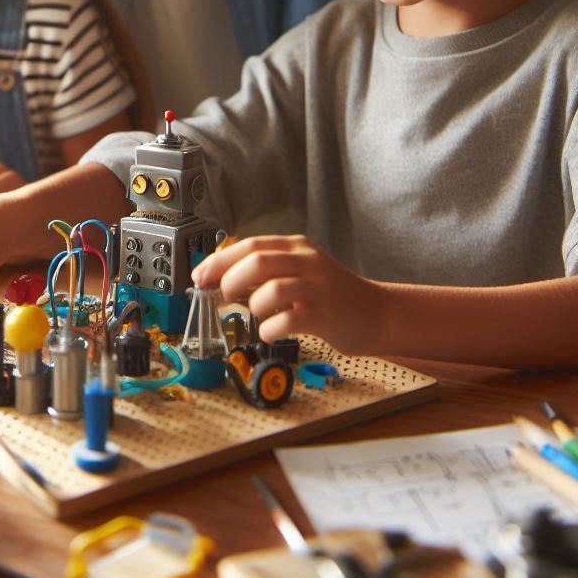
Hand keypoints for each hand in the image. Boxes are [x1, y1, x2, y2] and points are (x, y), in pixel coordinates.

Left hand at [192, 234, 384, 352]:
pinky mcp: (326, 314)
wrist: (376, 312)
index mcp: (296, 246)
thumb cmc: (330, 295)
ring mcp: (318, 287)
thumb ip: (266, 270)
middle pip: (257, 261)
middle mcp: (307, 261)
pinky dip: (271, 329)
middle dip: (230, 279)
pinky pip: (288, 320)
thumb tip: (221, 277)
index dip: (219, 260)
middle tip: (223, 296)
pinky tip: (271, 332)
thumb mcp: (299, 270)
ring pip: (271, 289)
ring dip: (253, 306)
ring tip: (257, 315)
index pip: (249, 245)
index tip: (200, 276)